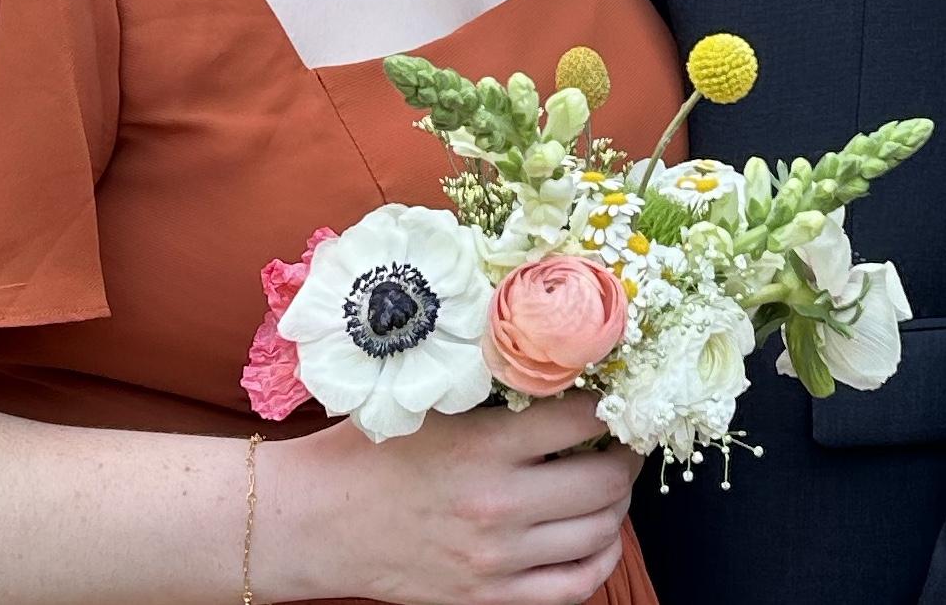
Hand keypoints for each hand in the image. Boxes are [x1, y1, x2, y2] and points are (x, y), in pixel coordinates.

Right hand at [270, 393, 640, 604]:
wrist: (320, 521)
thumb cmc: (370, 450)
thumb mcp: (425, 401)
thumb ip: (486, 389)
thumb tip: (549, 364)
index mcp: (481, 445)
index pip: (580, 420)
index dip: (609, 405)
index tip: (613, 395)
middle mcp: (498, 505)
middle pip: (603, 482)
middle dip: (625, 455)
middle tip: (623, 438)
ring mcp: (498, 559)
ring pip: (597, 534)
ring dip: (617, 504)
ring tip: (609, 481)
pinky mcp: (491, 597)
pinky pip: (574, 587)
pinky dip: (599, 559)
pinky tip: (597, 535)